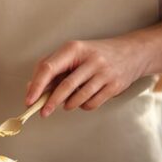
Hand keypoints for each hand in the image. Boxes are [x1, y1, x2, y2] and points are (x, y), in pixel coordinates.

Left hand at [22, 36, 148, 115]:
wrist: (131, 53)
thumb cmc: (96, 54)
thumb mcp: (74, 54)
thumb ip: (53, 68)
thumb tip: (32, 88)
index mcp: (74, 49)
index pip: (49, 67)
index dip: (37, 85)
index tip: (29, 100)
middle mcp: (90, 60)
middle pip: (65, 86)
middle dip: (51, 102)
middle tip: (43, 112)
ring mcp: (104, 73)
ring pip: (79, 97)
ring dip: (69, 105)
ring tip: (67, 103)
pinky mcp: (114, 86)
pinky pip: (92, 103)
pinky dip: (83, 106)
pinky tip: (83, 100)